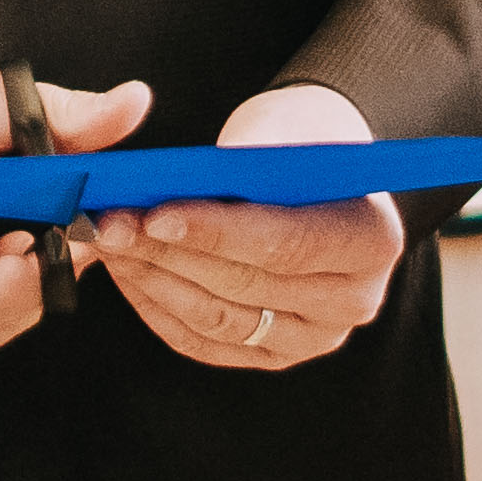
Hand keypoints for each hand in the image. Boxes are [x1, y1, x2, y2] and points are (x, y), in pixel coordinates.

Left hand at [84, 81, 400, 369]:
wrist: (315, 178)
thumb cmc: (299, 142)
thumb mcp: (284, 126)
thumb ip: (247, 156)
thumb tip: (186, 180)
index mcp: (372, 240)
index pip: (285, 244)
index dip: (216, 233)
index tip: (156, 215)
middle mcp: (352, 301)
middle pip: (246, 285)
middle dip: (169, 253)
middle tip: (110, 223)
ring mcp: (312, 337)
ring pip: (218, 319)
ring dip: (153, 279)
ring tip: (109, 240)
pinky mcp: (271, 354)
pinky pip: (203, 342)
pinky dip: (157, 306)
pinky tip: (126, 271)